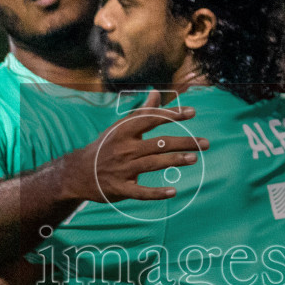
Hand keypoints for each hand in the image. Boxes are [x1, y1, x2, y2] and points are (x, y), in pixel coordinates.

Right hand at [62, 90, 209, 202]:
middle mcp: (124, 148)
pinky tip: (173, 192)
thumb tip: (157, 92)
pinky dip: (157, 192)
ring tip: (194, 159)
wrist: (78, 172)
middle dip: (184, 142)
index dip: (172, 115)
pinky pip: (141, 192)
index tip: (192, 112)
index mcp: (124, 131)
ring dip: (175, 161)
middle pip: (159, 143)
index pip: (152, 119)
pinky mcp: (120, 188)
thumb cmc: (105, 147)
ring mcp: (122, 169)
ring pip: (153, 164)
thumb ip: (142, 112)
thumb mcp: (120, 128)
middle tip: (206, 143)